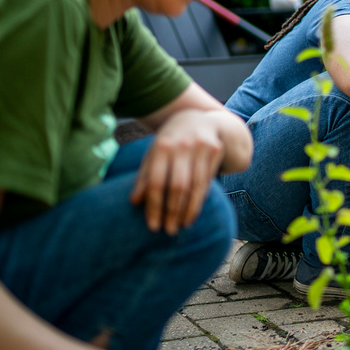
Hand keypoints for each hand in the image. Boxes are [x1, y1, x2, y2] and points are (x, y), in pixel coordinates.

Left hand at [130, 110, 225, 234]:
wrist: (199, 118)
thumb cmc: (171, 141)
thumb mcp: (154, 153)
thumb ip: (144, 175)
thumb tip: (134, 202)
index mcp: (161, 145)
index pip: (156, 181)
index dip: (154, 205)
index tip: (153, 226)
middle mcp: (181, 144)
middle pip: (177, 186)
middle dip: (172, 211)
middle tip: (168, 231)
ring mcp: (200, 146)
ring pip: (195, 186)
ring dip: (187, 210)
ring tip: (181, 226)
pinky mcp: (215, 149)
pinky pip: (207, 181)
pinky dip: (199, 201)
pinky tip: (192, 214)